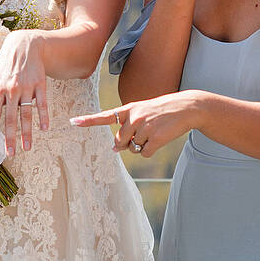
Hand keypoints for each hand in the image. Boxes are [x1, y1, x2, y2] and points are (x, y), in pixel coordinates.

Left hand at [0, 30, 49, 156]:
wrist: (24, 45)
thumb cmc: (6, 65)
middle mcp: (11, 90)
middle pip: (10, 118)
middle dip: (9, 138)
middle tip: (10, 154)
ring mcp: (27, 87)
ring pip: (26, 114)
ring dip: (27, 132)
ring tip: (27, 148)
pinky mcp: (40, 84)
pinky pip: (42, 103)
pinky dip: (43, 116)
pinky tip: (44, 129)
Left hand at [70, 91, 198, 157]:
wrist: (186, 107)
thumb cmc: (162, 111)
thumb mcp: (143, 112)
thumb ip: (127, 127)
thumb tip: (115, 148)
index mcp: (129, 109)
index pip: (105, 116)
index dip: (88, 121)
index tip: (73, 122)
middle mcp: (134, 117)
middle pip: (119, 141)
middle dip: (128, 142)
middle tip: (144, 132)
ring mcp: (144, 128)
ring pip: (133, 148)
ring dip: (142, 145)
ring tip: (154, 132)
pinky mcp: (155, 138)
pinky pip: (144, 153)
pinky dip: (150, 150)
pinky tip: (160, 138)